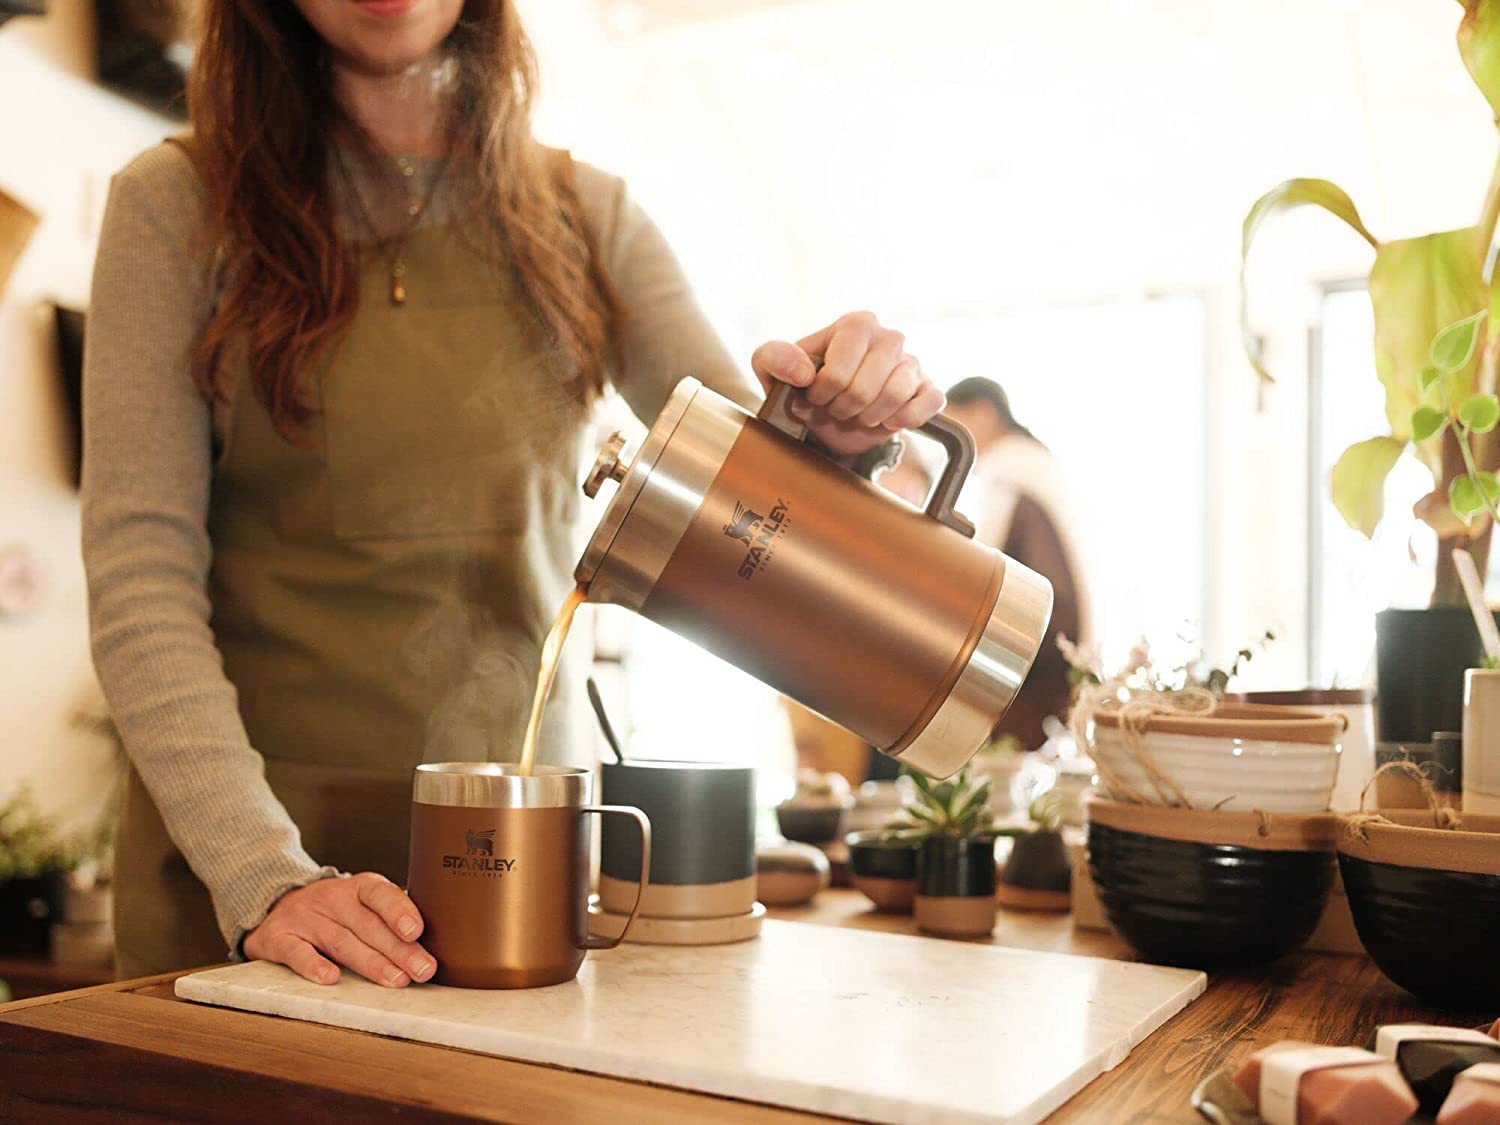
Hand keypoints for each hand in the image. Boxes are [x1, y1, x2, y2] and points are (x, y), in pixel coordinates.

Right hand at [242, 871, 434, 987]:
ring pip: (341, 941)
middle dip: (399, 949)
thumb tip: (438, 942)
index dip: (399, 911)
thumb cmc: (337, 912)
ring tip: (396, 979)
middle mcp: (332, 899)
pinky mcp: (279, 938)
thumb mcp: (363, 905)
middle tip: (423, 969)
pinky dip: (313, 965)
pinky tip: (331, 978)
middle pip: (368, 925)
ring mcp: (305, 918)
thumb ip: (392, 919)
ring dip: (371, 962)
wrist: (279, 906)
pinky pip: (296, 952)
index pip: (381, 894)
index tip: (417, 931)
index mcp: (358, 888)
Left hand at [750, 310, 944, 455]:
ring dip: (867, 417)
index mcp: (856, 324)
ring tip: (855, 414)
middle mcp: (889, 337)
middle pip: (866, 387)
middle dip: (842, 408)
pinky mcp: (927, 388)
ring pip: (895, 396)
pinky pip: (929, 403)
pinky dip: (905, 418)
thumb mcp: (771, 368)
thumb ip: (774, 358)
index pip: (838, 370)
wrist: (829, 414)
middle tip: (833, 409)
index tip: (813, 396)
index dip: (821, 394)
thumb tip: (804, 373)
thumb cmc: (803, 384)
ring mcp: (911, 362)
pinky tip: (885, 420)